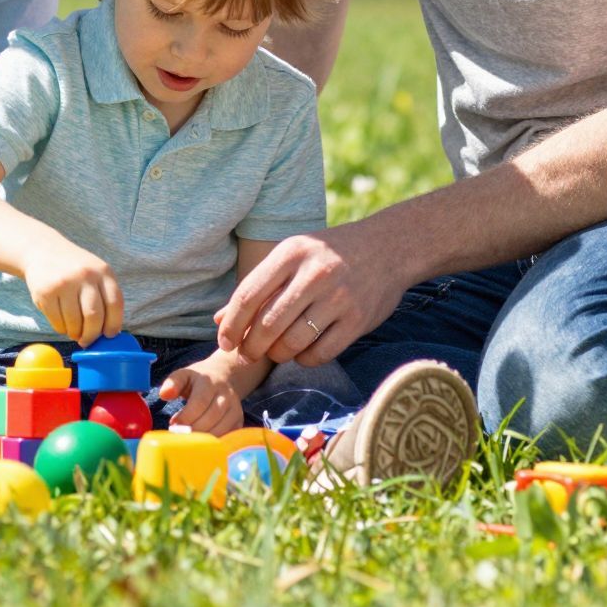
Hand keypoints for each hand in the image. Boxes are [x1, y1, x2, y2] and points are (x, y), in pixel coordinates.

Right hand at [21, 237, 125, 345]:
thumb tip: (109, 333)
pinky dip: (62, 329)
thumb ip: (104, 296)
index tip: (109, 334)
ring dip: (75, 333)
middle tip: (88, 340)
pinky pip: (58, 322)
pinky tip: (62, 321)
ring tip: (74, 330)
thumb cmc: (74, 269)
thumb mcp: (94, 273)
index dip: (114, 324)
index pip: (115, 303)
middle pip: (94, 316)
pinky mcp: (46, 293)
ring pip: (75, 323)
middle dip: (92, 335)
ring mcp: (64, 283)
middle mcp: (85, 275)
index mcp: (103, 271)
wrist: (42, 251)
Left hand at [159, 352, 252, 435]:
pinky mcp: (239, 420)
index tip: (173, 425)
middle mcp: (225, 394)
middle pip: (211, 417)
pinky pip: (229, 436)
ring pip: (221, 429)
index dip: (186, 417)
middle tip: (179, 436)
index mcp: (209, 382)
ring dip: (203, 439)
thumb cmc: (198, 380)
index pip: (199, 402)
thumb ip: (173, 383)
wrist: (223, 376)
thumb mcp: (184, 375)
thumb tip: (164, 394)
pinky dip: (214, 443)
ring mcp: (235, 408)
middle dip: (193, 430)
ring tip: (189, 441)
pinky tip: (202, 444)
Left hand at [213, 218, 408, 366]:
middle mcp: (314, 274)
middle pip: (267, 324)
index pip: (248, 296)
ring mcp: (338, 297)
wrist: (388, 247)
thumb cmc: (328, 254)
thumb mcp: (292, 257)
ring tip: (276, 351)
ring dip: (277, 355)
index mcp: (291, 253)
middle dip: (251, 347)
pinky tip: (302, 352)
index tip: (225, 342)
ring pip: (292, 343)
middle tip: (248, 354)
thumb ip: (257, 287)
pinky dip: (304, 359)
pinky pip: (320, 353)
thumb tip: (218, 321)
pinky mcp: (358, 319)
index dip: (231, 325)